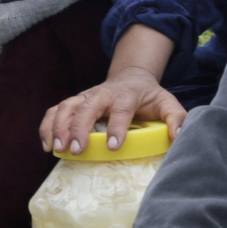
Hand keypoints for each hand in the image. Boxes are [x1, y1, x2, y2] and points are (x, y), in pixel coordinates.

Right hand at [41, 69, 187, 156]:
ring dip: (58, 126)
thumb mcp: (167, 103)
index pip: (120, 108)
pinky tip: (47, 145)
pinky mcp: (74, 102)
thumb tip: (180, 136)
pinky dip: (47, 125)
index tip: (112, 146)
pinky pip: (55, 110)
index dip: (116, 126)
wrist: (131, 76)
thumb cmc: (149, 96)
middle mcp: (102, 93)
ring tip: (57, 149)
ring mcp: (85, 96)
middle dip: (79, 128)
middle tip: (76, 150)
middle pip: (87, 106)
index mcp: (127, 94)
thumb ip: (177, 118)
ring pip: (66, 106)